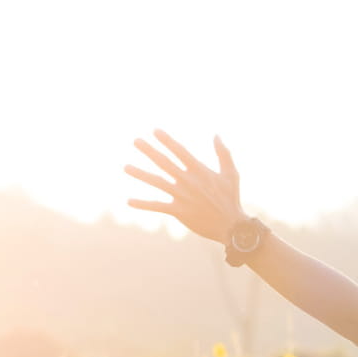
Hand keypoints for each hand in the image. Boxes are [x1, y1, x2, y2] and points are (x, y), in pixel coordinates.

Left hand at [124, 130, 245, 243]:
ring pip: (157, 182)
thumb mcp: (231, 173)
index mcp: (199, 170)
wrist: (231, 226)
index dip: (167, 140)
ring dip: (140, 174)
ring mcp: (181, 196)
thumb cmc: (231, 199)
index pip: (180, 151)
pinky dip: (143, 204)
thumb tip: (216, 135)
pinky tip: (129, 201)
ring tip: (126, 167)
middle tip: (135, 141)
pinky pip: (157, 206)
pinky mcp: (178, 211)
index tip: (155, 131)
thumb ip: (223, 153)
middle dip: (149, 150)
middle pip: (164, 162)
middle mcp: (188, 181)